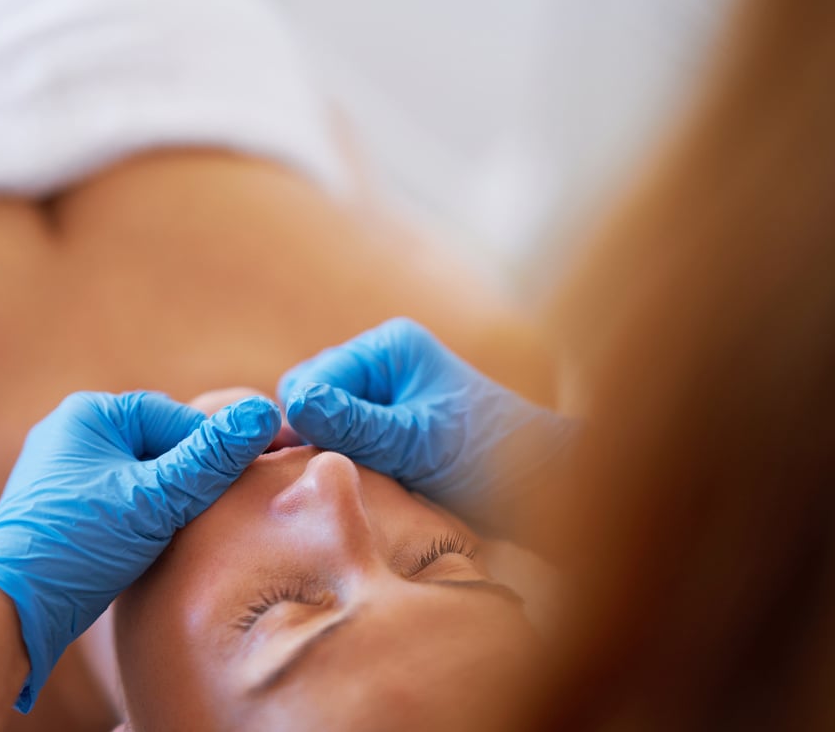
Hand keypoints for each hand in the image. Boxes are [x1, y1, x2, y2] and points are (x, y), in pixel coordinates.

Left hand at [0, 391, 279, 711]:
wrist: (10, 610)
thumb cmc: (80, 545)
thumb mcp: (156, 499)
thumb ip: (211, 457)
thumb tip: (262, 413)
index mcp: (90, 412)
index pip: (177, 418)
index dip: (214, 450)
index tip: (246, 479)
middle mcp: (71, 431)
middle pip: (159, 445)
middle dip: (189, 475)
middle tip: (216, 508)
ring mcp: (62, 470)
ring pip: (141, 474)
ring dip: (168, 498)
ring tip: (183, 529)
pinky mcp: (59, 506)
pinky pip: (119, 497)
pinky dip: (142, 514)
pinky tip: (152, 542)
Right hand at [278, 318, 575, 526]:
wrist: (540, 488)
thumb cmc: (488, 458)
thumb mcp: (415, 443)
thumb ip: (353, 424)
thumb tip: (294, 404)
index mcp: (387, 347)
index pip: (308, 379)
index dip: (303, 421)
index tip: (310, 464)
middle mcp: (380, 363)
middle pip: (309, 399)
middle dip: (314, 437)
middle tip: (334, 477)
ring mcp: (382, 396)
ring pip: (321, 425)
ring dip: (329, 454)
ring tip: (352, 484)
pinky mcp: (387, 427)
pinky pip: (341, 443)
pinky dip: (344, 465)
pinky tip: (360, 487)